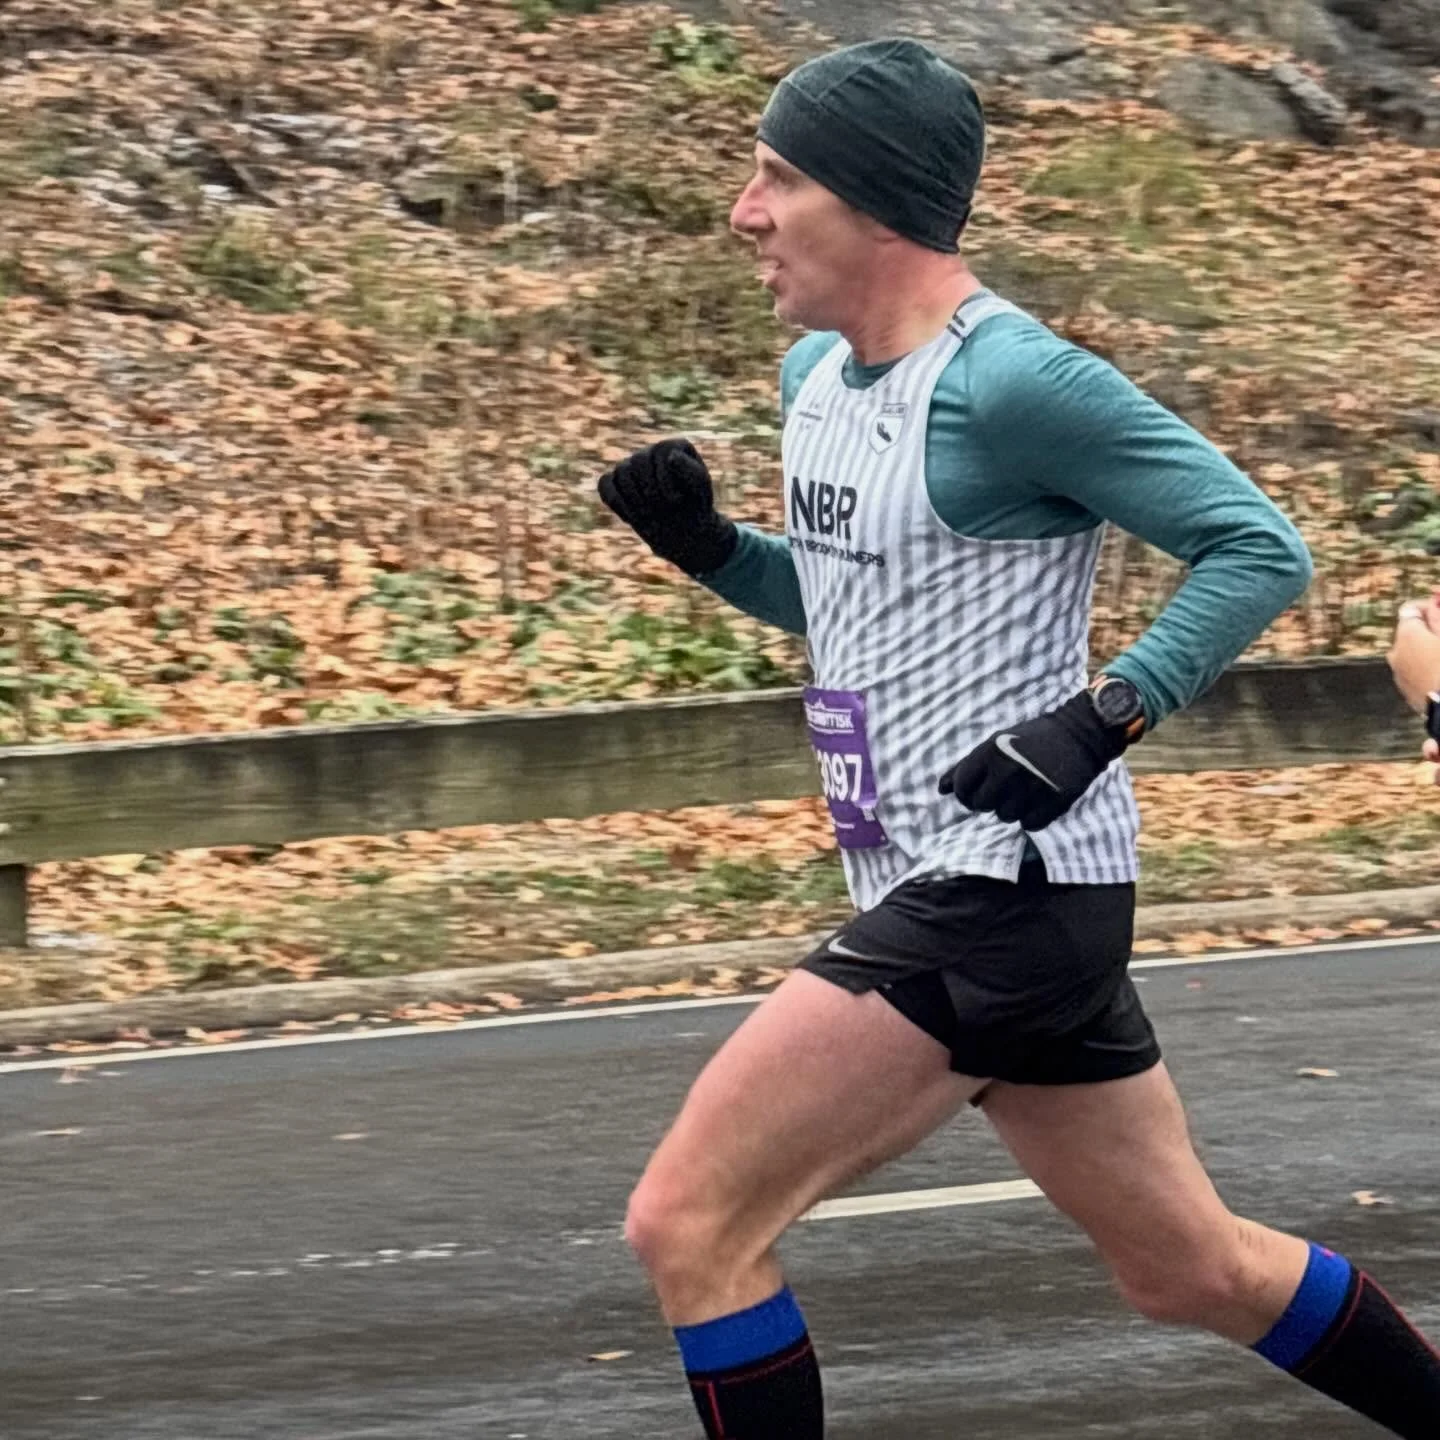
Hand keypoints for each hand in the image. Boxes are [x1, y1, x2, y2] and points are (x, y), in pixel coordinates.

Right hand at [597, 439, 737, 577]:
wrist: (686, 531)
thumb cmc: (696, 507)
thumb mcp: (700, 491)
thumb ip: (692, 472)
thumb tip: (671, 456)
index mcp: (673, 447)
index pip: (658, 452)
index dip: (664, 480)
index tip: (678, 500)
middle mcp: (651, 452)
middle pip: (637, 461)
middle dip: (649, 491)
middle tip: (662, 509)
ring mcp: (632, 466)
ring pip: (621, 472)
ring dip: (634, 498)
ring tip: (649, 514)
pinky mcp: (617, 483)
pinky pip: (605, 484)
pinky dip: (615, 501)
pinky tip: (631, 516)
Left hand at [938, 691, 1127, 831]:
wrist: (1081, 734)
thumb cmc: (1032, 738)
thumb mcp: (995, 743)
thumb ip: (966, 766)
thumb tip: (941, 789)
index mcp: (990, 752)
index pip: (962, 788)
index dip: (966, 793)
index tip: (977, 790)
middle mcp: (1008, 770)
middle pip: (981, 806)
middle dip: (989, 801)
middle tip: (1004, 789)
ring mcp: (1031, 787)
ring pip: (1005, 817)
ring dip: (1012, 809)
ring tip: (1025, 791)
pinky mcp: (1053, 802)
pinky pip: (1029, 825)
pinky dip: (1033, 817)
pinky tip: (1040, 799)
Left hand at [1386, 593, 1439, 713]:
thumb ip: (1438, 615)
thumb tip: (1434, 599)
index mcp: (1407, 635)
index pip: (1411, 609)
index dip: (1429, 606)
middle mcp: (1395, 653)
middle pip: (1410, 632)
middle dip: (1429, 630)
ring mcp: (1399, 674)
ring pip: (1412, 653)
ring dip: (1428, 650)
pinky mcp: (1407, 692)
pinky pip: (1415, 671)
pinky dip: (1426, 667)